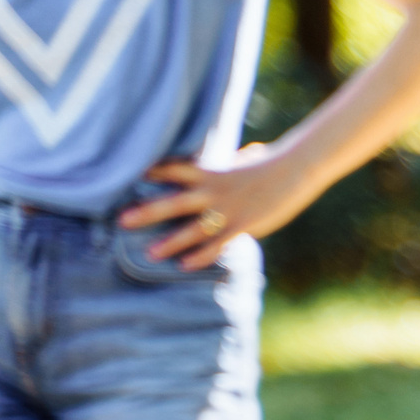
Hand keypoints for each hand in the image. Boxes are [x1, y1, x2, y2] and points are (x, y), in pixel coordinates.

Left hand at [125, 144, 318, 269]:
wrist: (297, 169)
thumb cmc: (274, 163)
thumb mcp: (249, 159)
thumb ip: (238, 161)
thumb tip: (245, 154)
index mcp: (212, 172)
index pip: (174, 169)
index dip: (153, 173)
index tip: (132, 178)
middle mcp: (214, 191)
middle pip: (173, 202)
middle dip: (147, 212)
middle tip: (122, 221)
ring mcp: (228, 210)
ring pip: (191, 229)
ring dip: (169, 242)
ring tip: (149, 253)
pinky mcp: (243, 226)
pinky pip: (217, 245)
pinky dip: (200, 256)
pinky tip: (184, 265)